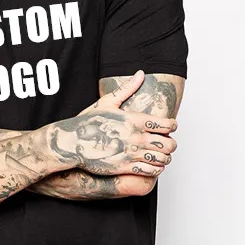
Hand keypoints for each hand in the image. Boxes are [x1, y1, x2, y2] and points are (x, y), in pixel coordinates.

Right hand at [49, 70, 177, 176]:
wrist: (71, 143)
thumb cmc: (87, 123)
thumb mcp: (107, 102)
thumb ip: (127, 89)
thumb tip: (140, 74)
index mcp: (134, 120)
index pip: (166, 124)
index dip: (172, 126)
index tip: (169, 127)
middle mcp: (136, 137)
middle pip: (168, 144)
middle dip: (171, 144)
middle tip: (167, 143)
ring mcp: (131, 154)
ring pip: (162, 159)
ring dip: (164, 158)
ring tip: (160, 156)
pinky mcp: (125, 167)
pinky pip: (150, 171)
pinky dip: (155, 169)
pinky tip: (151, 166)